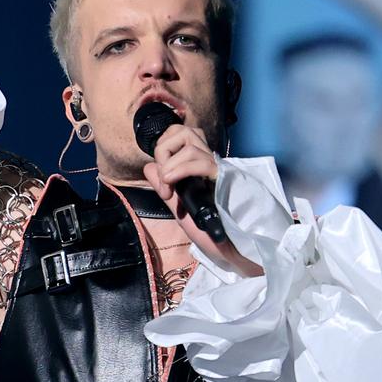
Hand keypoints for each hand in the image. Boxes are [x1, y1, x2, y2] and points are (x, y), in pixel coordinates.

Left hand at [142, 125, 261, 277]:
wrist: (231, 251)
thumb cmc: (209, 230)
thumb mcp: (178, 206)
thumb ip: (164, 186)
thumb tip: (149, 166)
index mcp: (198, 165)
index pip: (178, 135)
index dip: (163, 149)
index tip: (161, 182)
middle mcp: (208, 162)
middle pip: (182, 131)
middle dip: (163, 150)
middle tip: (163, 180)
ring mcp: (217, 168)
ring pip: (189, 142)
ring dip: (169, 164)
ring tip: (168, 189)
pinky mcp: (225, 178)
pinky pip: (200, 162)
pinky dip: (180, 170)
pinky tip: (172, 184)